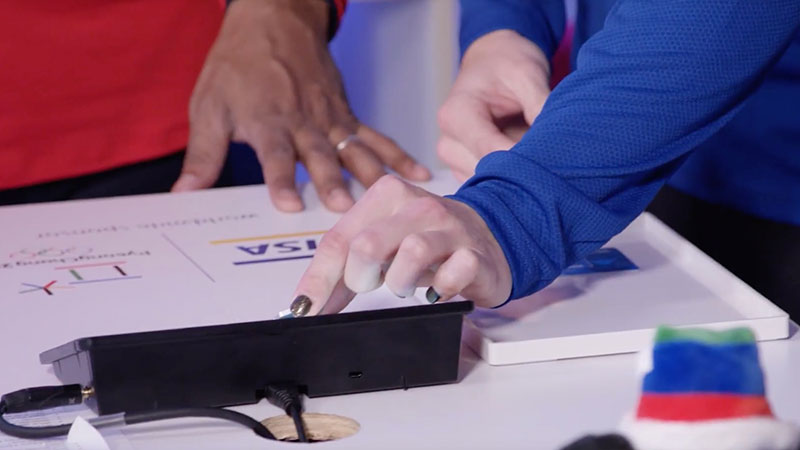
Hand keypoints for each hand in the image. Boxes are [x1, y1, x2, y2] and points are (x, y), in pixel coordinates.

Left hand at [173, 0, 430, 211]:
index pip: (274, 155)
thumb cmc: (238, 66)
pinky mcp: (346, 115)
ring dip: (370, 174)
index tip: (290, 204)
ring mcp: (330, 118)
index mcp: (268, 121)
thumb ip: (203, 154)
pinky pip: (376, 137)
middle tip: (343, 207)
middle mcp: (303, 121)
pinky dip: (397, 155)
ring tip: (387, 198)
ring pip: (354, 148)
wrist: (272, 20)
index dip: (281, 180)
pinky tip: (417, 174)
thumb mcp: (209, 107)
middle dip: (332, 181)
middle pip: (319, 155)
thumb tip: (185, 194)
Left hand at [291, 175, 511, 314]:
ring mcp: (450, 228)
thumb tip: (307, 302)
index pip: (339, 239)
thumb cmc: (429, 241)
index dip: (317, 280)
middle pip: (368, 245)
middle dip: (359, 278)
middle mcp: (418, 206)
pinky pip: (454, 273)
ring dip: (400, 283)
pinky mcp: (476, 254)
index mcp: (387, 195)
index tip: (304, 309)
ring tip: (405, 286)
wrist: (490, 237)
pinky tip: (437, 291)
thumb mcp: (383, 243)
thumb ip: (345, 266)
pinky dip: (440, 290)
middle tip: (370, 285)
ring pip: (412, 254)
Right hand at [437, 30, 550, 180]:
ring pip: (493, 183)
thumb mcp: (528, 73)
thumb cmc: (506, 63)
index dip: (525, 160)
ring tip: (539, 147)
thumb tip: (558, 138)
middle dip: (524, 166)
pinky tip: (527, 156)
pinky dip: (514, 175)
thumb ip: (540, 104)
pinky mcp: (465, 171)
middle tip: (556, 151)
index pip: (490, 152)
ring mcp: (454, 161)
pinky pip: (492, 184)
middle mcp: (448, 143)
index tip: (557, 159)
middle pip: (490, 172)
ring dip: (520, 172)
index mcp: (456, 115)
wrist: (492, 61)